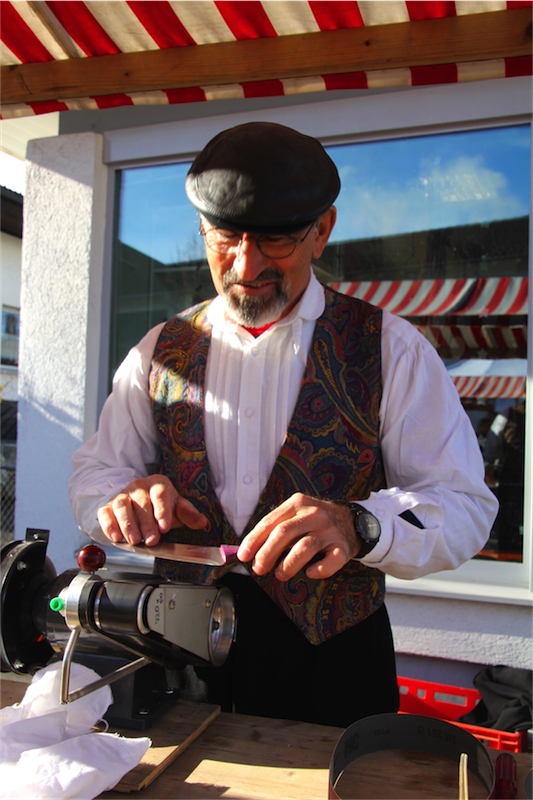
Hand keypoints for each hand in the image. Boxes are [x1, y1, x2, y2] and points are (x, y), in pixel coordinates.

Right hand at [97, 475, 207, 545]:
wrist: (141, 501)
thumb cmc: (161, 505)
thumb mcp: (177, 508)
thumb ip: (189, 515)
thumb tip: (202, 522)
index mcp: (158, 484)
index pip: (160, 494)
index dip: (162, 510)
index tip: (164, 527)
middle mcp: (138, 487)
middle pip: (141, 502)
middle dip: (146, 523)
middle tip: (151, 540)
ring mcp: (122, 495)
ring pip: (122, 506)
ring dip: (127, 524)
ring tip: (134, 540)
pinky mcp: (108, 506)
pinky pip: (105, 513)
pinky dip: (109, 525)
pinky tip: (115, 537)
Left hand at [237, 492, 359, 580]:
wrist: (350, 521)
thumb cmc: (314, 521)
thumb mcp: (295, 514)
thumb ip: (273, 529)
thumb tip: (247, 551)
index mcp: (297, 503)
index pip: (270, 522)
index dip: (254, 540)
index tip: (244, 556)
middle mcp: (314, 514)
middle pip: (284, 533)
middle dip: (267, 553)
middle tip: (258, 568)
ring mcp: (330, 530)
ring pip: (305, 547)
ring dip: (288, 564)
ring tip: (280, 574)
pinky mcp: (343, 546)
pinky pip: (330, 561)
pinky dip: (318, 570)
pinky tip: (309, 572)